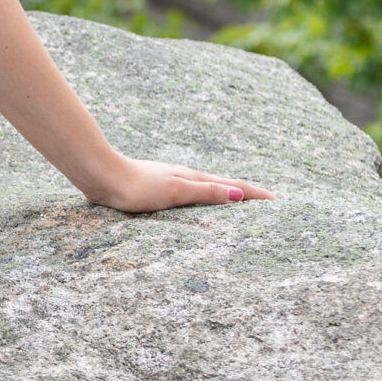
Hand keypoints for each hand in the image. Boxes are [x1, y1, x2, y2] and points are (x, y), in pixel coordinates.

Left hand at [81, 155, 272, 213]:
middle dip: (248, 194)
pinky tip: (201, 204)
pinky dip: (208, 198)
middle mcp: (187, 177)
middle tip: (269, 203)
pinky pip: (194, 194)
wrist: (103, 176)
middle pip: (224, 185)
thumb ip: (205, 193)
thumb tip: (238, 195)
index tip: (279, 201)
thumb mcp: (176, 191)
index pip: (234, 187)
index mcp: (194, 178)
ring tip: (243, 204)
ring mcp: (174, 181)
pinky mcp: (160, 189)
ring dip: (228, 195)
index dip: (256, 195)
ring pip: (209, 189)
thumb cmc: (137, 186)